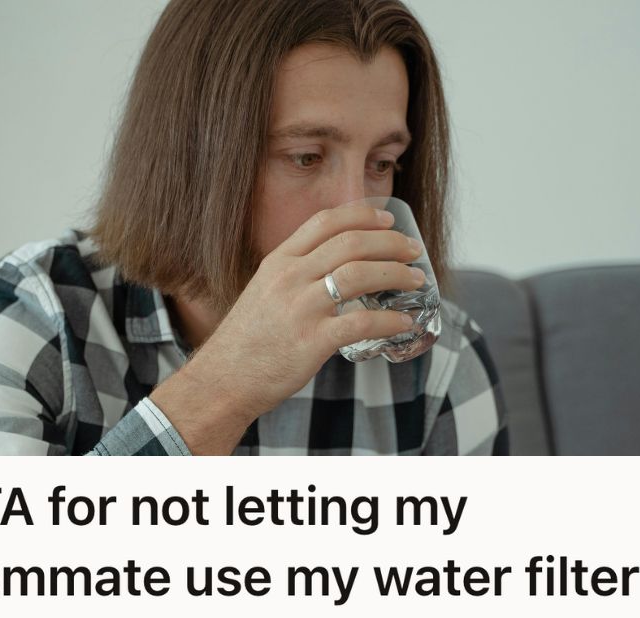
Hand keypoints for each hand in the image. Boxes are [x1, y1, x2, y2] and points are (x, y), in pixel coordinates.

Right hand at [151, 204, 424, 452]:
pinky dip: (390, 320)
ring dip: (397, 274)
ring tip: (416, 281)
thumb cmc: (247, 339)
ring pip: (360, 275)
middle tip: (413, 251)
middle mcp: (290, 277)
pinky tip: (404, 322)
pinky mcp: (313, 341)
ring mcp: (301, 308)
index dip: (362, 215)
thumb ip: (296, 274)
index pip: (325, 222)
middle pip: (351, 243)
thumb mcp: (265, 290)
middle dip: (390, 243)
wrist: (223, 379)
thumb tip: (338, 266)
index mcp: (279, 260)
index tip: (387, 219)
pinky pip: (362, 323)